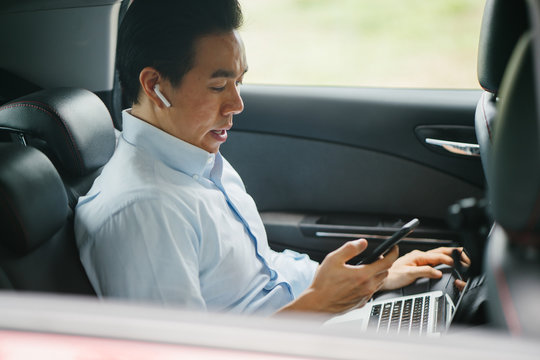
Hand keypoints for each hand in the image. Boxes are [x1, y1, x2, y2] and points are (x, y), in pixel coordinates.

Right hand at [278, 239, 398, 313]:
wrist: (318, 304)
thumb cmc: (323, 284)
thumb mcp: (333, 259)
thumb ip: (350, 249)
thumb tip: (362, 242)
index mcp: (363, 275)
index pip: (387, 262)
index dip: (393, 253)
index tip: (394, 247)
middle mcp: (367, 287)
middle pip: (385, 272)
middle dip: (384, 262)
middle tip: (376, 256)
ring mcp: (365, 296)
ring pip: (379, 282)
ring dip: (378, 273)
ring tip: (367, 267)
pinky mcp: (361, 303)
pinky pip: (371, 291)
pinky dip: (370, 283)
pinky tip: (358, 280)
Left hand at [381, 247, 470, 290]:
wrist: (383, 279)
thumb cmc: (392, 277)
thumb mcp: (408, 274)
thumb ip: (424, 271)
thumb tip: (437, 272)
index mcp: (417, 256)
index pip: (437, 255)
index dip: (449, 259)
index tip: (458, 264)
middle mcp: (419, 255)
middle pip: (440, 251)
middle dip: (454, 252)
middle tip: (466, 255)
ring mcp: (419, 259)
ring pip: (438, 254)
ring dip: (451, 254)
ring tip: (462, 256)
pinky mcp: (419, 264)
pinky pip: (435, 259)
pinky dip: (445, 259)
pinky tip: (449, 262)